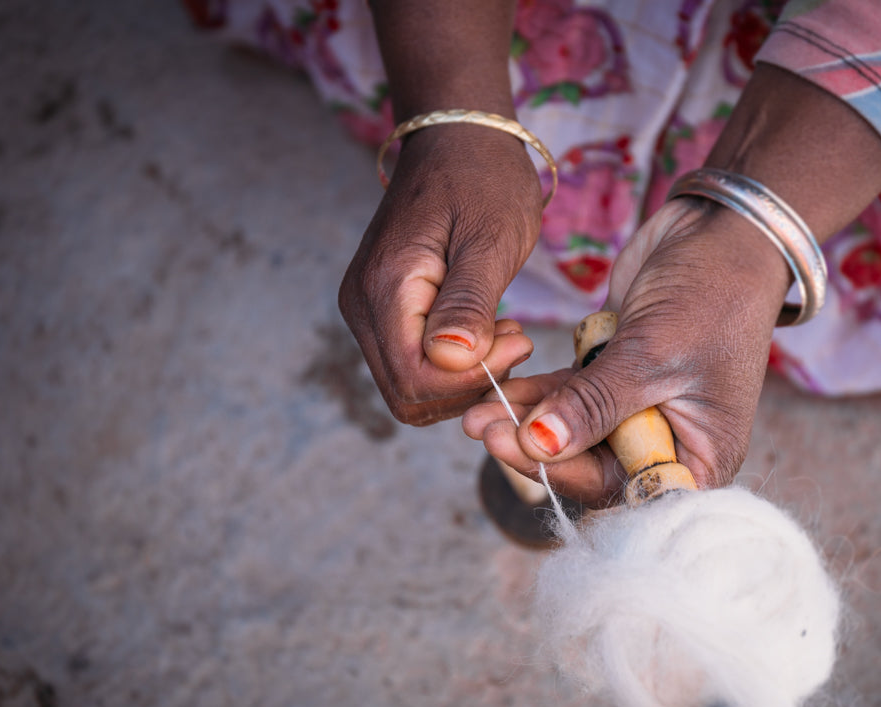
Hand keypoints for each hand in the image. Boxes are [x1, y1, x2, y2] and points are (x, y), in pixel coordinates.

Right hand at [339, 124, 541, 424]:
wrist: (457, 138)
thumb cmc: (482, 179)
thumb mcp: (491, 237)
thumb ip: (469, 301)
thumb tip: (451, 359)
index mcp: (384, 289)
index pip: (415, 380)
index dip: (471, 379)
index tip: (519, 339)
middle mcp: (361, 307)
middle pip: (407, 394)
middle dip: (467, 384)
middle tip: (514, 339)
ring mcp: (366, 310)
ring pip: (409, 387)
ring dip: (462, 378)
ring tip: (502, 331)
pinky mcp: (380, 311)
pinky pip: (411, 364)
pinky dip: (452, 366)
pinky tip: (484, 329)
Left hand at [462, 198, 790, 503]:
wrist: (719, 229)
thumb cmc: (710, 293)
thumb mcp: (650, 353)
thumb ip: (592, 404)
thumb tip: (538, 445)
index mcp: (701, 457)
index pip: (625, 489)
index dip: (565, 474)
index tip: (513, 449)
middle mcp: (670, 442)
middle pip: (591, 465)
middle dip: (535, 449)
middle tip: (482, 428)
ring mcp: (640, 411)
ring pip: (573, 432)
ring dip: (525, 422)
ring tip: (475, 411)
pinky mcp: (615, 377)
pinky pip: (569, 399)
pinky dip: (537, 396)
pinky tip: (499, 390)